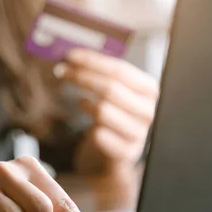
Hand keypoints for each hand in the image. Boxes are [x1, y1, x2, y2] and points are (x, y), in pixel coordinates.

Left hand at [58, 49, 159, 172]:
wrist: (118, 155)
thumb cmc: (115, 118)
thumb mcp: (116, 93)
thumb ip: (102, 74)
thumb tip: (72, 58)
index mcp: (150, 90)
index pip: (120, 70)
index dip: (93, 61)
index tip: (70, 56)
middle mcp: (149, 110)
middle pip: (110, 88)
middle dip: (82, 77)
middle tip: (62, 72)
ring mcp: (139, 133)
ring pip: (103, 111)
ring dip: (85, 104)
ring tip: (82, 102)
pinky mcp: (126, 152)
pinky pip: (99, 135)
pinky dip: (90, 129)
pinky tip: (91, 127)